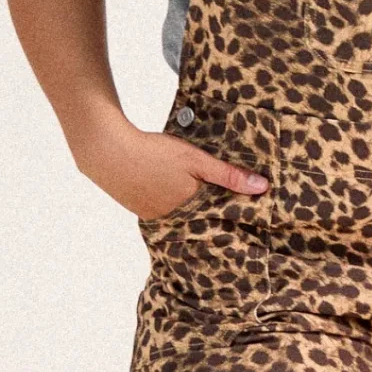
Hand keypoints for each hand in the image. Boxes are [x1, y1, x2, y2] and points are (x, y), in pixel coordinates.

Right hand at [73, 113, 268, 221]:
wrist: (108, 152)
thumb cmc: (154, 153)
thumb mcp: (196, 159)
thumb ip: (229, 175)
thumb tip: (263, 187)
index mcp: (193, 208)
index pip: (222, 216)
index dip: (235, 212)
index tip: (253, 214)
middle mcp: (176, 219)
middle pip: (203, 219)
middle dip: (215, 214)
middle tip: (229, 211)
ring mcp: (158, 218)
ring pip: (184, 217)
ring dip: (193, 211)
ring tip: (202, 203)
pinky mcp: (143, 212)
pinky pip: (167, 215)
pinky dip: (174, 207)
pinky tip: (175, 196)